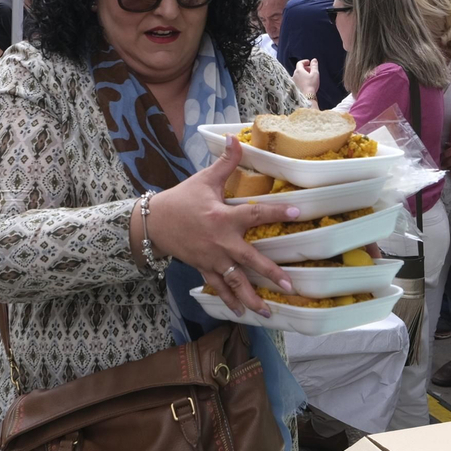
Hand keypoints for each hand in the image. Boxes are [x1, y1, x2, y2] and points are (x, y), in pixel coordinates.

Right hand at [146, 138, 300, 317]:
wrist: (153, 223)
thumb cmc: (181, 199)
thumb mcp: (204, 179)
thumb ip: (225, 162)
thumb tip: (236, 138)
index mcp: (223, 217)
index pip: (255, 214)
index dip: (276, 212)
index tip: (297, 213)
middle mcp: (221, 242)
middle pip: (250, 259)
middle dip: (271, 273)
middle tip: (290, 284)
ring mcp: (212, 259)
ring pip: (235, 281)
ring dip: (252, 298)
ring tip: (268, 311)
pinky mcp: (204, 269)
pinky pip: (219, 287)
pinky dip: (230, 301)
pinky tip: (242, 313)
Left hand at [291, 58, 319, 99]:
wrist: (306, 96)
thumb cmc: (311, 85)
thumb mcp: (315, 73)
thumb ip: (314, 65)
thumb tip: (314, 60)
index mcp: (298, 71)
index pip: (300, 63)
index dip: (305, 61)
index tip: (309, 62)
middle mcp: (294, 75)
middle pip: (299, 69)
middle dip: (305, 68)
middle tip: (311, 70)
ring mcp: (293, 81)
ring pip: (298, 75)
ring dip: (303, 74)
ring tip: (309, 77)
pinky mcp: (293, 86)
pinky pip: (297, 80)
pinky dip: (301, 79)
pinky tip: (306, 82)